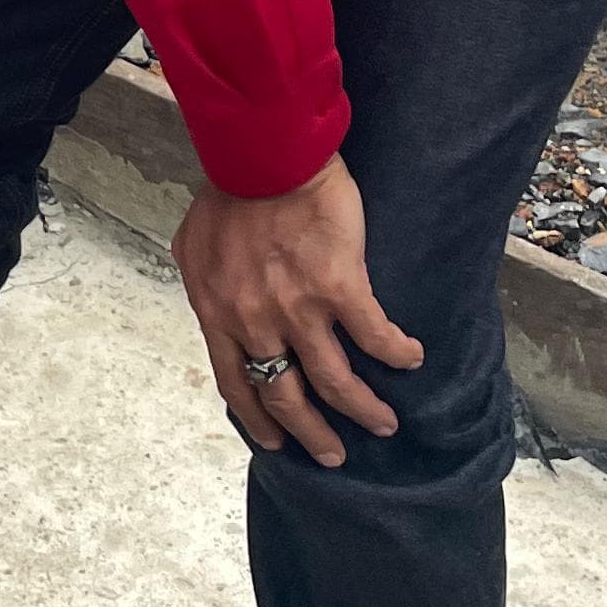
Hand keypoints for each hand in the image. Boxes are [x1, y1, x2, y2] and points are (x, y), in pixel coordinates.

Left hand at [173, 162, 424, 467]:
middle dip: (314, 435)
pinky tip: (411, 359)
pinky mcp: (340, 287)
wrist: (265, 152)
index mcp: (218, 314)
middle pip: (287, 397)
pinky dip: (396, 353)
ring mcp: (298, 309)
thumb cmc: (228, 190)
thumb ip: (206, 284)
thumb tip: (213, 302)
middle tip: (334, 455)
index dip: (259, 420)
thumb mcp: (194, 245)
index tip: (278, 443)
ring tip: (384, 424)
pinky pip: (375, 335)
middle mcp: (256, 322)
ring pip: (334, 380)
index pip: (238, 385)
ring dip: (363, 409)